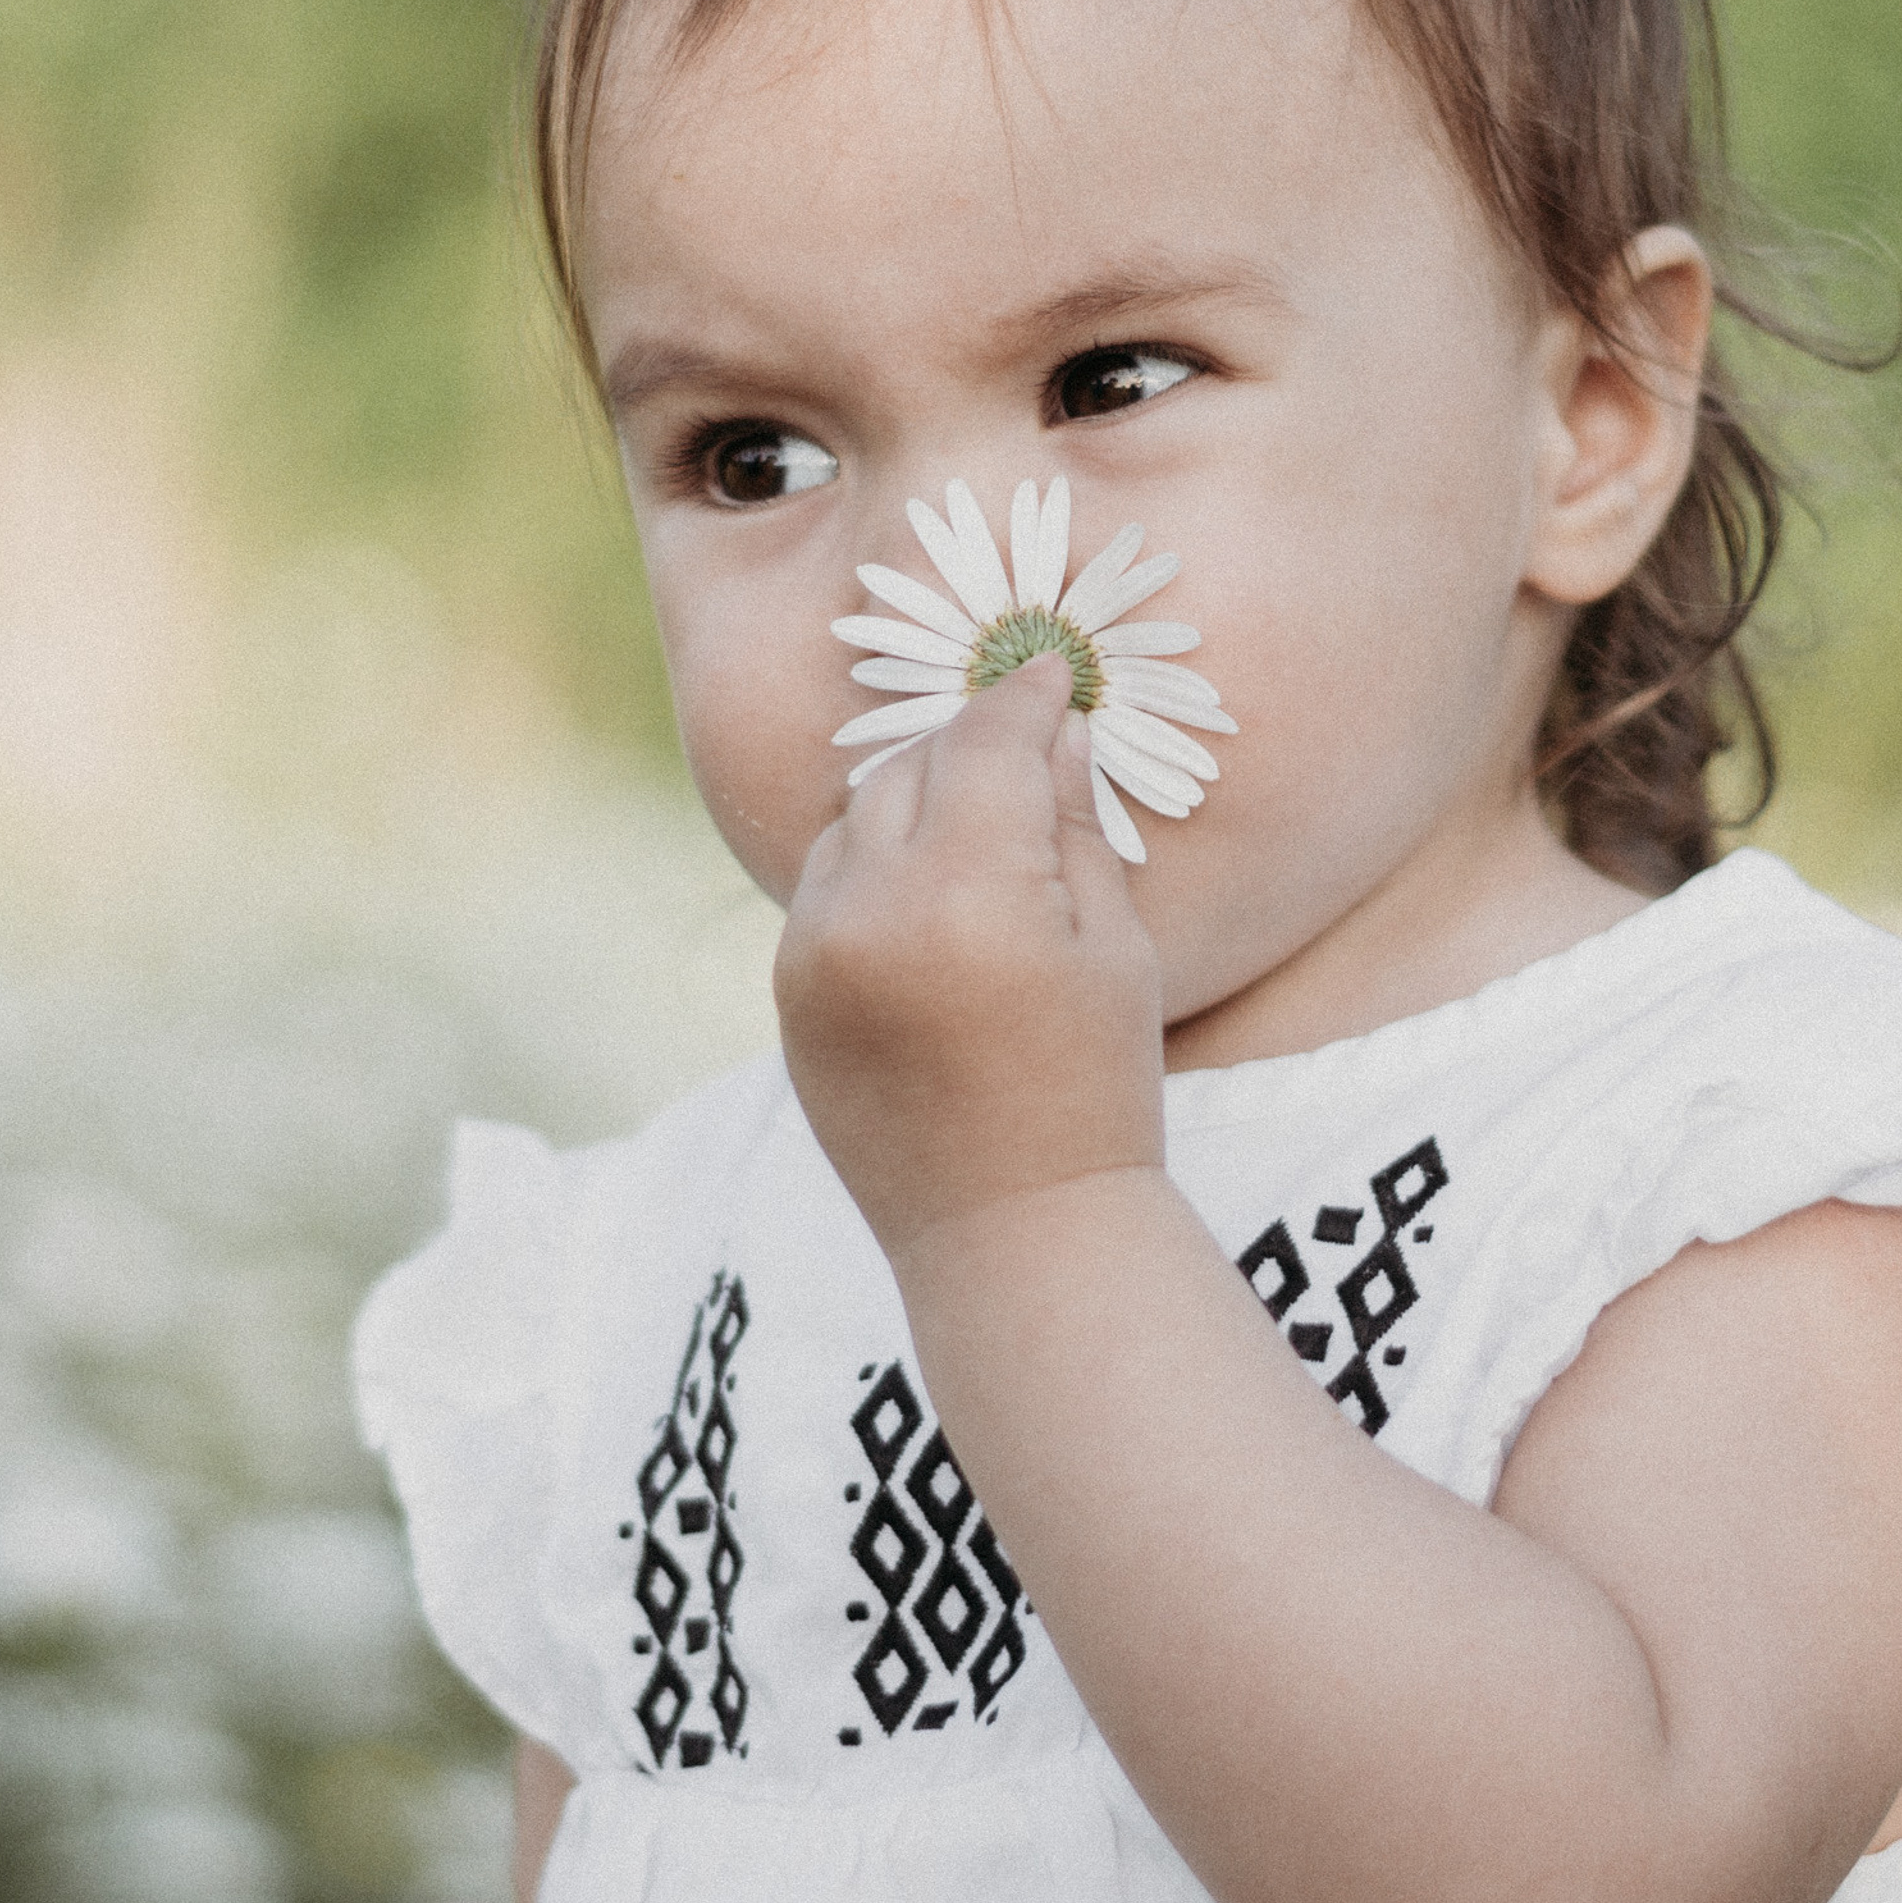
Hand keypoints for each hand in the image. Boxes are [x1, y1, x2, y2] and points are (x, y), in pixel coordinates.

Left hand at [774, 657, 1165, 1258]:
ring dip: (909, 801)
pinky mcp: (787, 993)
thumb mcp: (1114, 946)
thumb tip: (1054, 728)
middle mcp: (872, 908)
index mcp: (970, 891)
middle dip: (967, 746)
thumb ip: (1071, 825)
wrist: (1010, 1232)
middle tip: (1021, 744)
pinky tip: (926, 892)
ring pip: (851, 819)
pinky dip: (868, 866)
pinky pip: (822, 886)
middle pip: (909, 766)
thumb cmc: (1095, 1087)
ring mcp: (814, 952)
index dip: (1020, 695)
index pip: (986, 742)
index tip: (1045, 669)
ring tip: (974, 821)